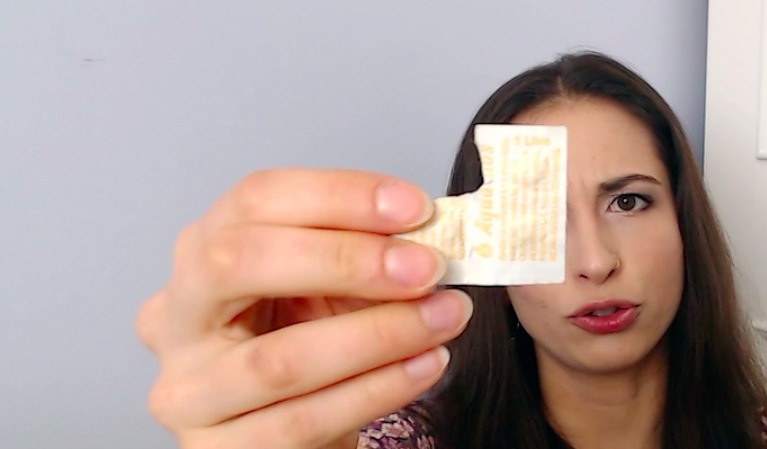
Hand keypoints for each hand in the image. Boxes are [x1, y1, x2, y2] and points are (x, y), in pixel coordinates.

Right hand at [136, 168, 472, 448]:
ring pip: (280, 358)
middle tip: (425, 266)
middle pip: (241, 262)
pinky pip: (304, 420)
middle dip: (346, 260)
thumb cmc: (306, 340)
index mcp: (203, 251)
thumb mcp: (326, 285)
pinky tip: (424, 365)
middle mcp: (178, 313)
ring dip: (379, 334)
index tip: (413, 208)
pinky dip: (378, 389)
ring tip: (443, 317)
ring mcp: (190, 387)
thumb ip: (362, 253)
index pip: (256, 199)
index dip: (338, 196)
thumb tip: (426, 234)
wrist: (289, 424)